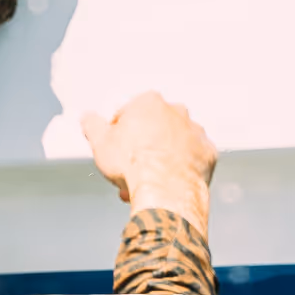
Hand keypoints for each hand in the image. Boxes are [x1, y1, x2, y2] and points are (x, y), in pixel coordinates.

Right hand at [81, 92, 216, 227]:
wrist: (165, 191)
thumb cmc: (133, 164)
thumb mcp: (99, 142)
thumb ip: (92, 125)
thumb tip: (88, 118)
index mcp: (149, 103)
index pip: (129, 113)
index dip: (118, 133)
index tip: (116, 149)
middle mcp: (176, 112)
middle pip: (154, 127)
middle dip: (143, 146)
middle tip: (131, 168)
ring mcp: (195, 132)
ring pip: (175, 142)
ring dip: (162, 156)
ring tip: (148, 181)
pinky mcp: (207, 153)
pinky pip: (192, 158)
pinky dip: (182, 168)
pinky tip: (168, 182)